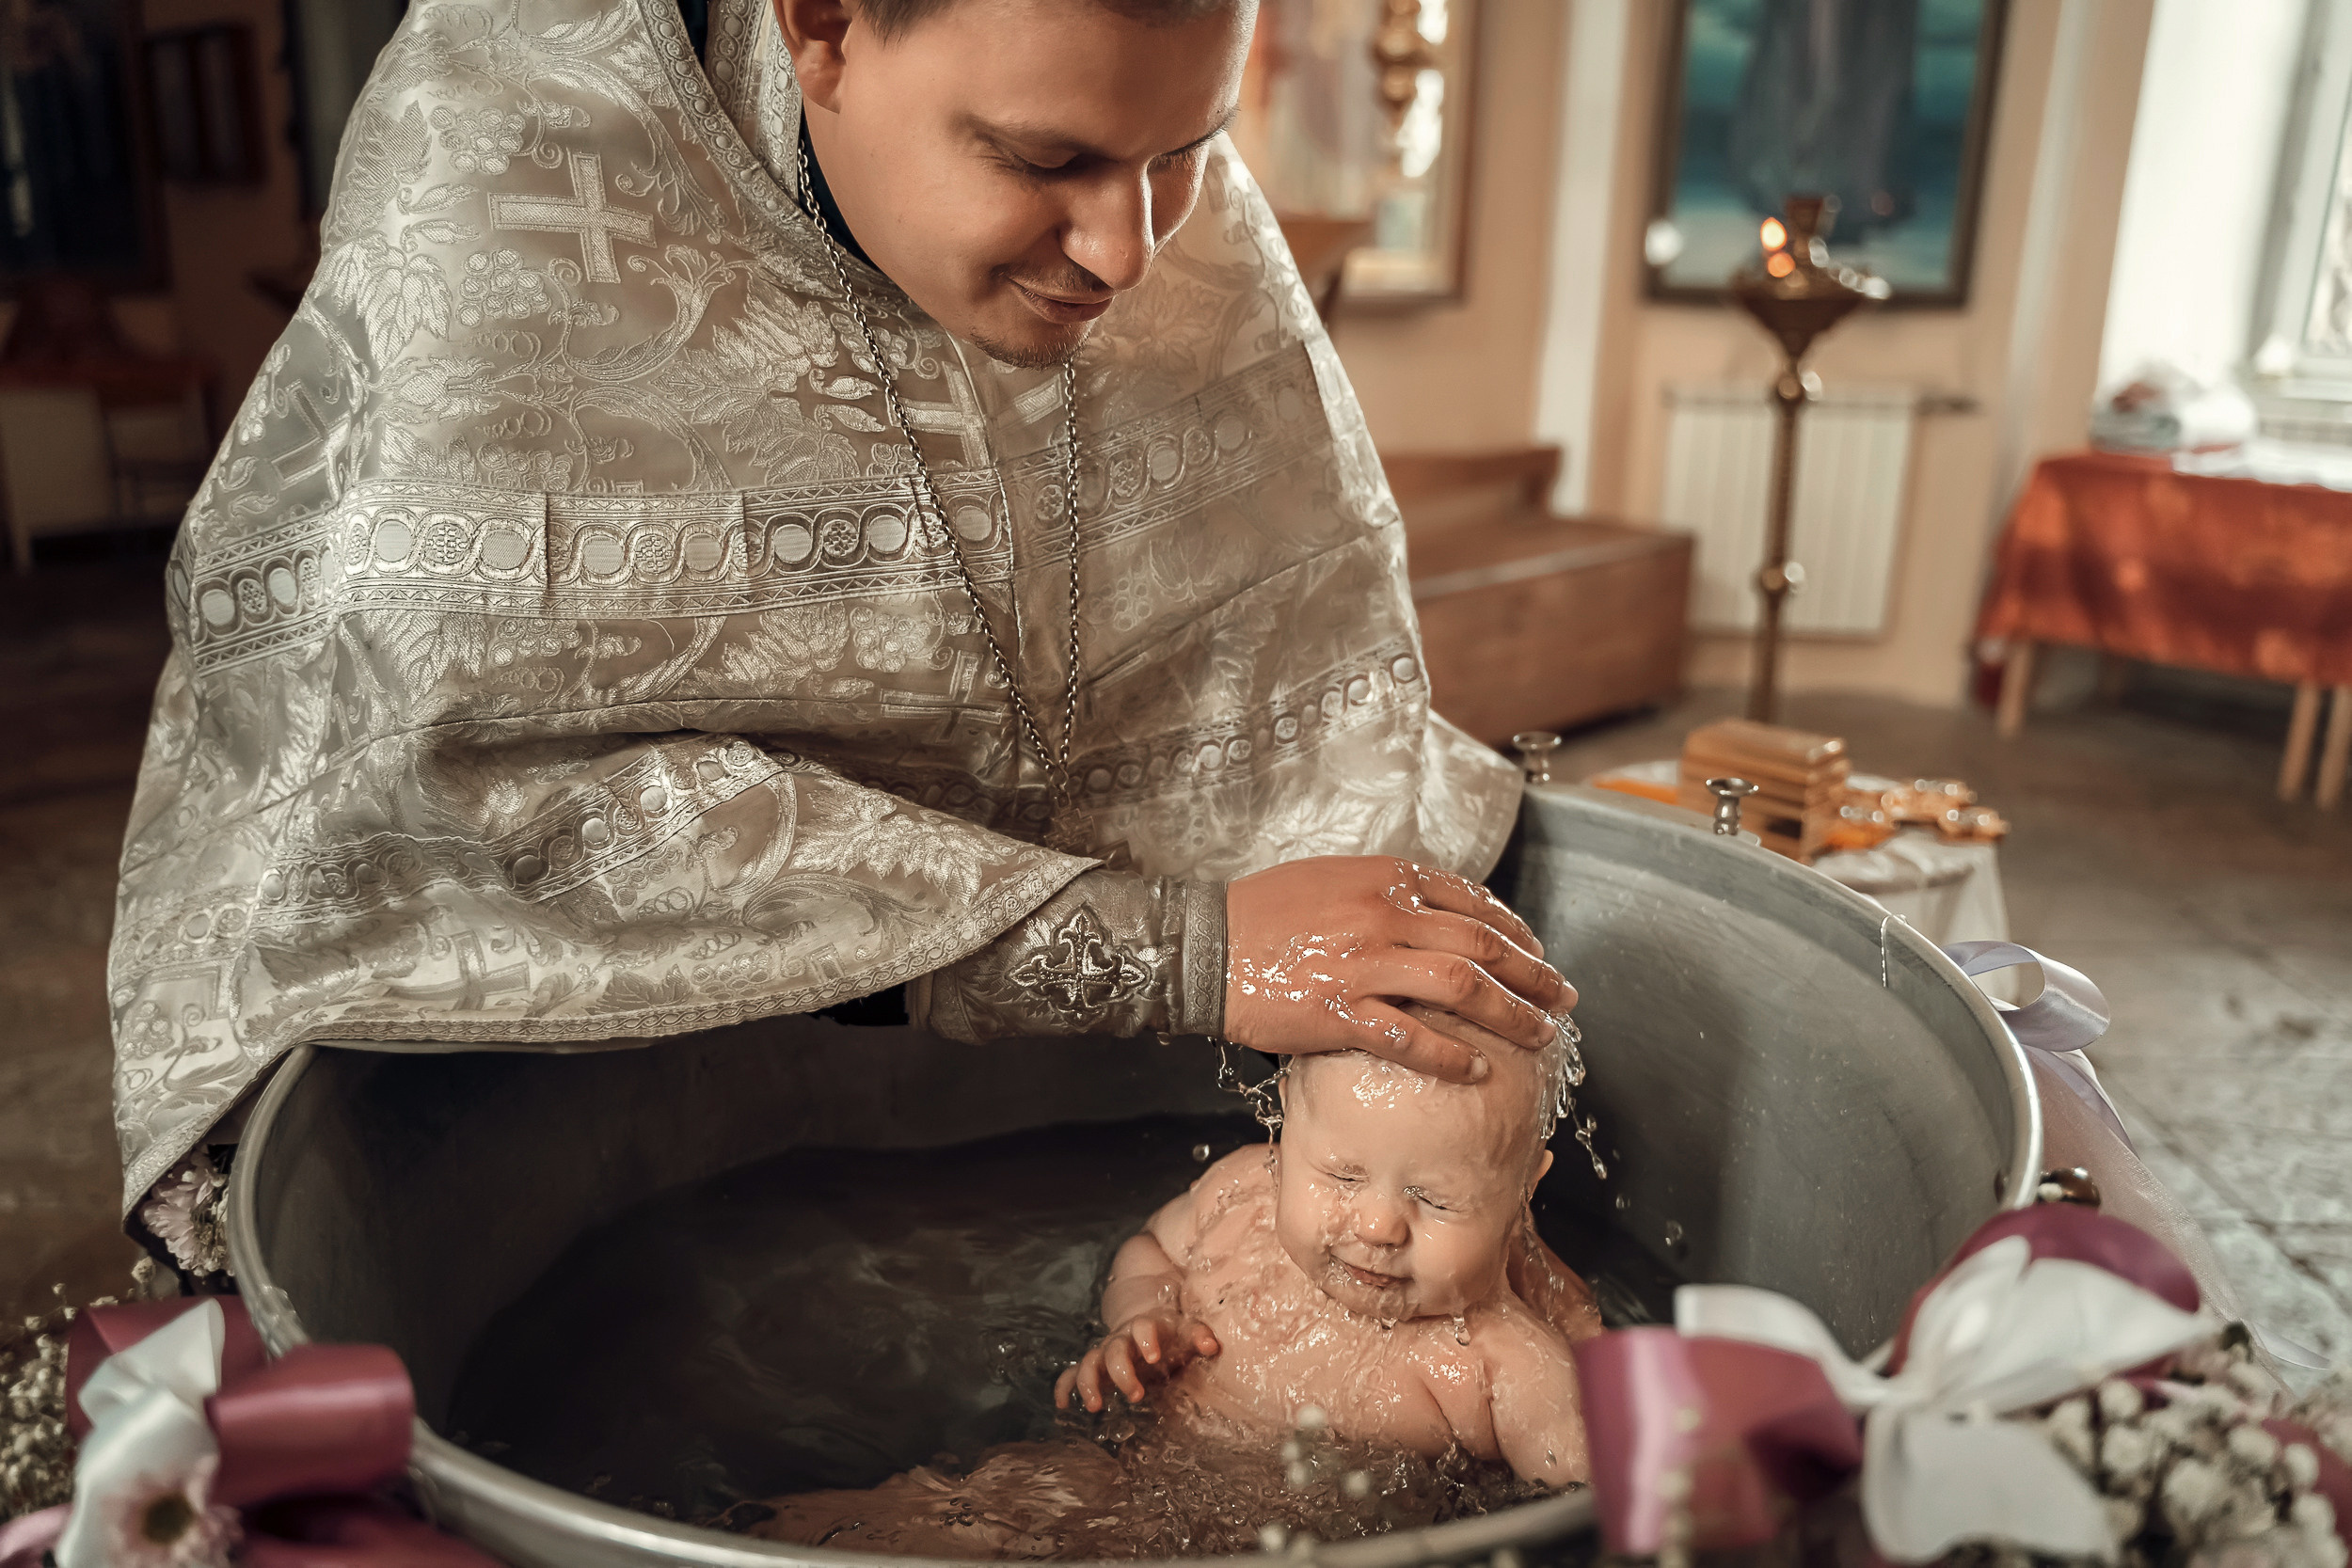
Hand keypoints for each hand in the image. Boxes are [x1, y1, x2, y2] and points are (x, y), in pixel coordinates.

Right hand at [1053, 1311, 1220, 1411]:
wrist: (1147, 1318)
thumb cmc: (1171, 1331)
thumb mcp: (1187, 1329)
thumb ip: (1199, 1336)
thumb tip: (1212, 1346)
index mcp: (1146, 1327)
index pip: (1143, 1328)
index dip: (1147, 1340)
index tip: (1154, 1357)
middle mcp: (1122, 1338)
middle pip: (1114, 1350)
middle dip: (1121, 1373)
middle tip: (1135, 1395)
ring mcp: (1105, 1351)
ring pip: (1089, 1362)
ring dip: (1089, 1383)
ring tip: (1095, 1406)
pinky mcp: (1095, 1365)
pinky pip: (1072, 1372)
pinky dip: (1065, 1386)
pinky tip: (1063, 1405)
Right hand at [1223, 857, 1574, 1082]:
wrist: (1201, 945)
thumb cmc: (1260, 914)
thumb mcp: (1330, 879)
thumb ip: (1383, 892)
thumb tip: (1429, 911)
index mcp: (1382, 878)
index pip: (1471, 899)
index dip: (1515, 929)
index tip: (1536, 951)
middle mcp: (1382, 915)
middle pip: (1481, 944)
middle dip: (1532, 974)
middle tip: (1563, 997)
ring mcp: (1363, 965)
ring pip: (1461, 988)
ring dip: (1511, 1015)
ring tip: (1540, 1036)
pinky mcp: (1339, 1013)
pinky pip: (1409, 1037)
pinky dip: (1448, 1055)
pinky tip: (1475, 1070)